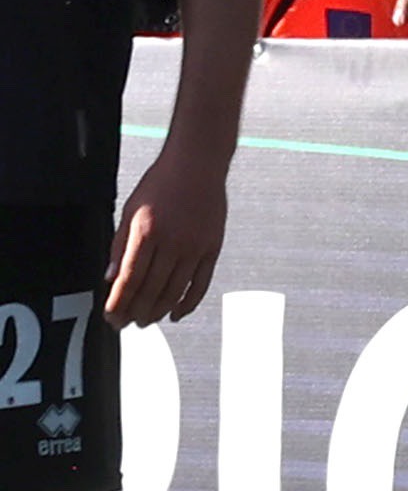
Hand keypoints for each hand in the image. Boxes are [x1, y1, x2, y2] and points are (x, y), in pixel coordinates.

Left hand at [106, 144, 230, 324]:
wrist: (198, 166)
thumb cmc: (161, 184)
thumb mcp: (130, 210)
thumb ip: (120, 246)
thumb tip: (111, 278)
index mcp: (147, 232)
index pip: (129, 278)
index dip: (118, 302)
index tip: (111, 316)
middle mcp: (173, 242)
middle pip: (151, 289)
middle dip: (135, 311)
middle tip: (125, 324)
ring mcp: (195, 247)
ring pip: (175, 291)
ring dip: (158, 311)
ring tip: (146, 321)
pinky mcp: (212, 248)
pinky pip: (200, 283)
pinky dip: (189, 302)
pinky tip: (177, 313)